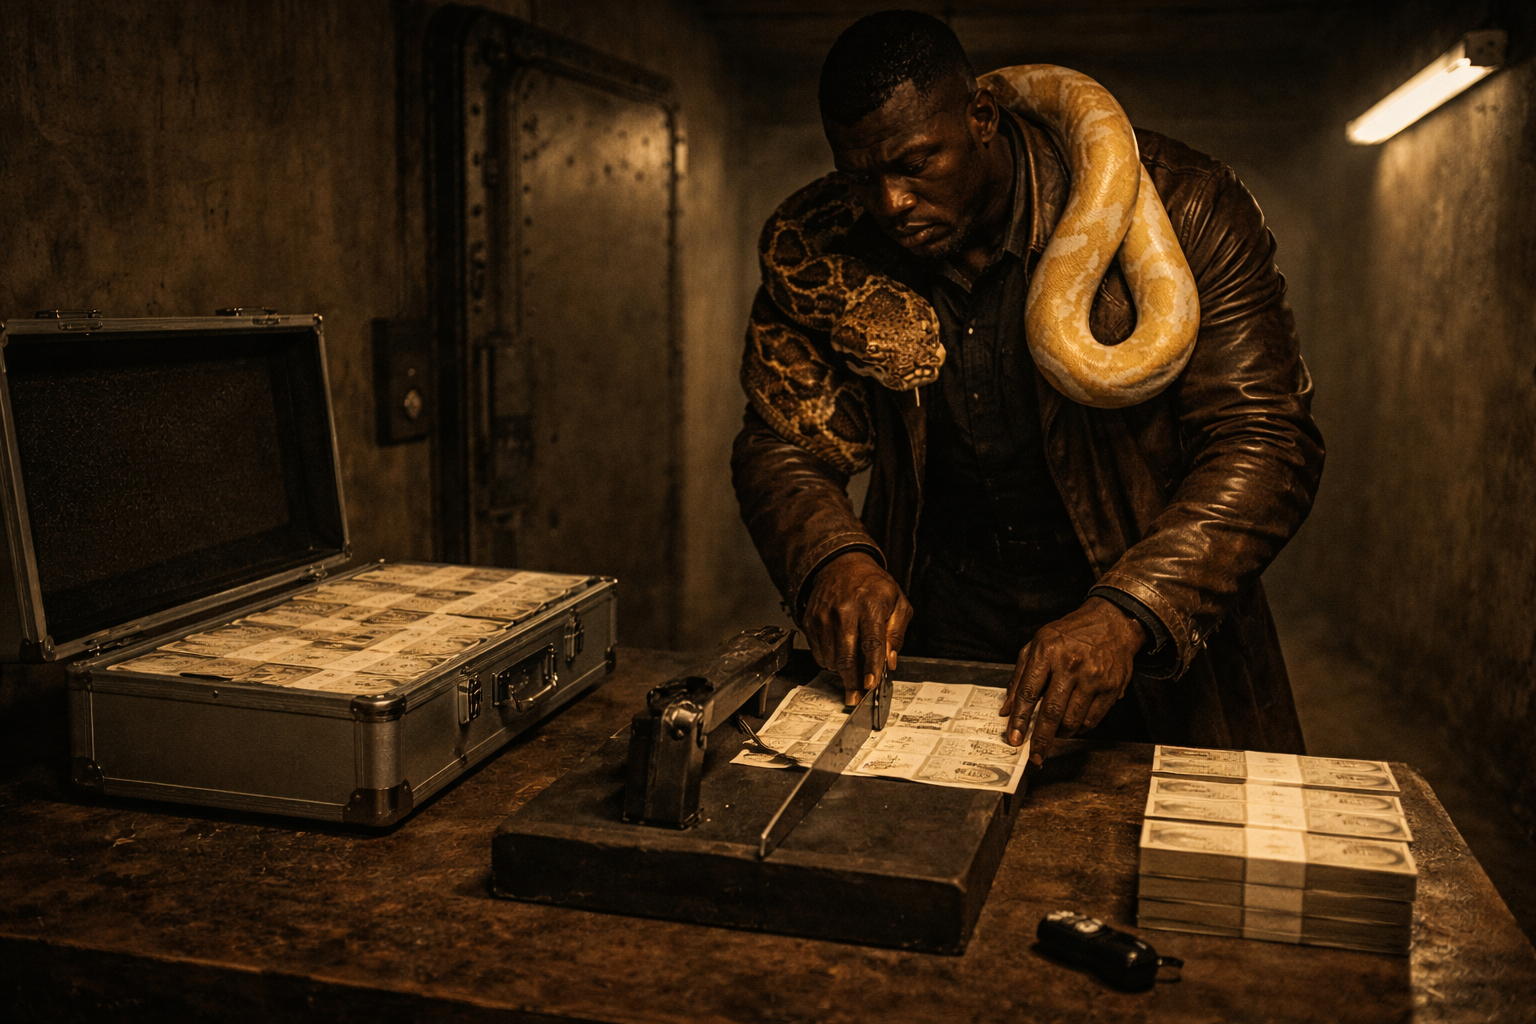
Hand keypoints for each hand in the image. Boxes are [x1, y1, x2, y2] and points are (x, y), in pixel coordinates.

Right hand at [802, 551, 913, 703]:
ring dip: (842, 672)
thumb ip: (896, 632)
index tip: (871, 685)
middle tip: (857, 697)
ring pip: (830, 658)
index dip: (871, 667)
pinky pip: (818, 653)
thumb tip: (890, 661)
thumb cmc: (873, 586)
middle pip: (846, 656)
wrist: (841, 565)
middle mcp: (844, 610)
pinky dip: (829, 660)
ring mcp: (824, 616)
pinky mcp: (810, 621)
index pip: (871, 642)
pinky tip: (839, 653)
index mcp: (870, 605)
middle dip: (853, 681)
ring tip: (852, 671)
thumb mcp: (897, 602)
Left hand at [999, 597, 1144, 765]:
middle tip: (1035, 755)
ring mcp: (1092, 677)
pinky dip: (1080, 729)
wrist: (1111, 621)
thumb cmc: (1069, 634)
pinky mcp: (1111, 687)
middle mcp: (1070, 665)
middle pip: (1051, 712)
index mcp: (1046, 652)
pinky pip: (1093, 719)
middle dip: (1041, 739)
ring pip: (1073, 720)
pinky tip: (1073, 725)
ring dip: (1061, 734)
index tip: (1014, 738)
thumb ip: (1019, 677)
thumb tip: (1006, 709)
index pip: (1028, 692)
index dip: (1020, 720)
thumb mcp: (1037, 644)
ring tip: (1055, 733)